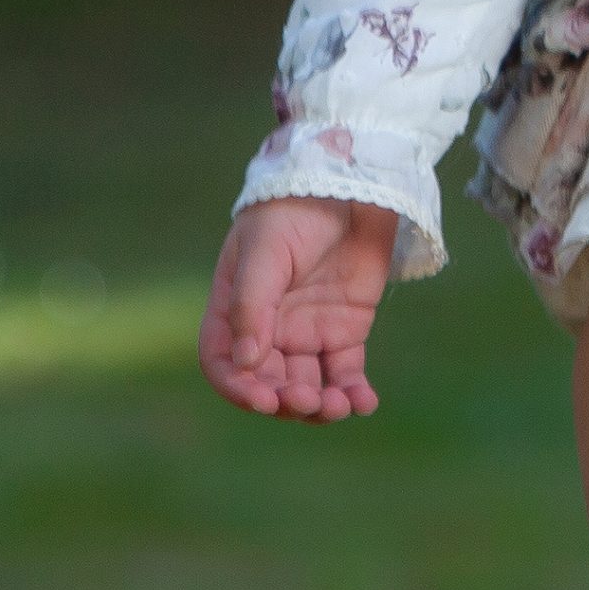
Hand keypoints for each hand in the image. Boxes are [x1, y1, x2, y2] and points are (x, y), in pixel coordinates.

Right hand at [198, 196, 397, 420]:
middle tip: (307, 400)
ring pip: (306, 387)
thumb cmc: (295, 210)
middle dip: (284, 400)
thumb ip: (252, 304)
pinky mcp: (345, 330)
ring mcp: (307, 332)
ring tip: (339, 406)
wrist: (349, 182)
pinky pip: (344, 373)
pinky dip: (353, 393)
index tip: (264, 399)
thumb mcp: (265, 251)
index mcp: (235, 309)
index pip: (224, 362)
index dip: (239, 387)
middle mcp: (268, 329)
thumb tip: (246, 362)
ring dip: (319, 406)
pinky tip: (365, 402)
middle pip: (268, 382)